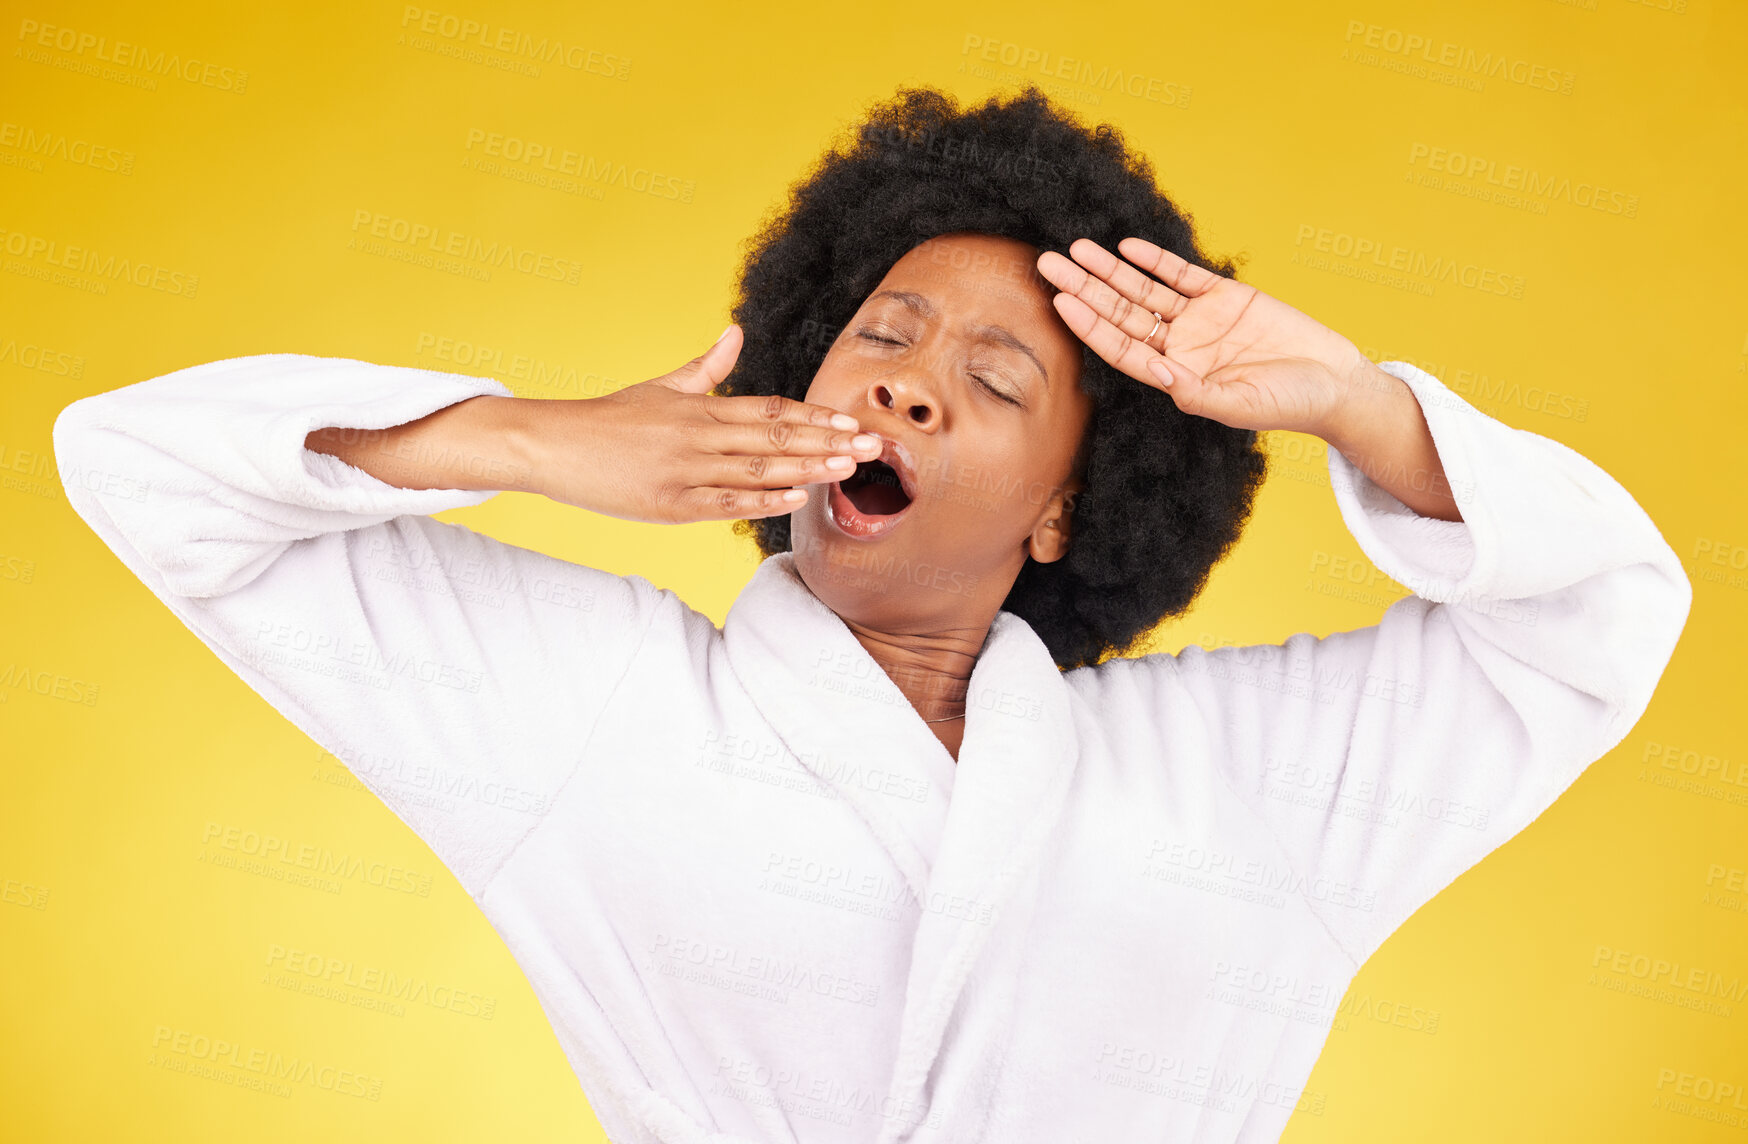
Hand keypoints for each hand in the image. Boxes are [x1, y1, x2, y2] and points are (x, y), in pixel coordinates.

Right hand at [533, 324, 884, 522]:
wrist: (551, 445)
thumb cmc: (610, 418)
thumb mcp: (661, 387)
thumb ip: (706, 367)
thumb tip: (735, 332)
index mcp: (700, 407)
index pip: (770, 409)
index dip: (814, 415)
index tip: (852, 421)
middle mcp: (698, 435)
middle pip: (775, 438)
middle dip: (828, 442)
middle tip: (874, 447)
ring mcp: (685, 471)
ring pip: (758, 470)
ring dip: (807, 470)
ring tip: (848, 470)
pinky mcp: (669, 504)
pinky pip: (725, 503)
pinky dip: (762, 500)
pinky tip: (796, 499)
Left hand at [1036, 237, 1384, 437]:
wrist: (1334, 383)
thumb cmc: (1288, 404)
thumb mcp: (1241, 404)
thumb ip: (1199, 393)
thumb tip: (1161, 376)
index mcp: (1175, 375)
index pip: (1119, 347)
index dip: (1089, 324)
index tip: (1060, 300)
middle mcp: (1179, 346)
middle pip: (1120, 313)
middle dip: (1084, 287)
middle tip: (1047, 263)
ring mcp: (1200, 320)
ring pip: (1144, 290)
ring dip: (1110, 270)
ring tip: (1077, 247)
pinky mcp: (1226, 297)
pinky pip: (1182, 275)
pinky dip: (1156, 260)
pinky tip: (1128, 247)